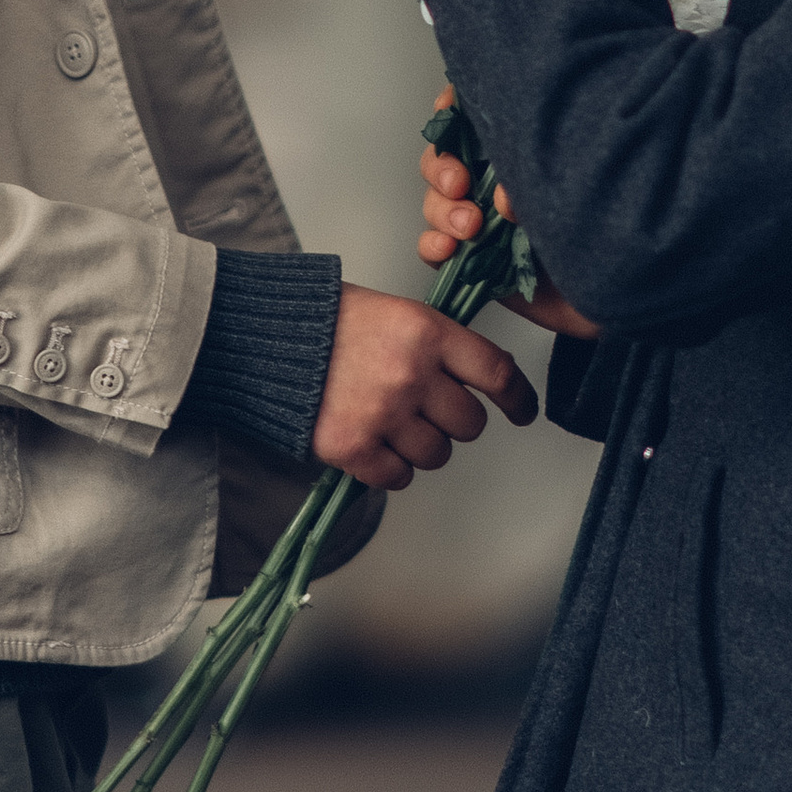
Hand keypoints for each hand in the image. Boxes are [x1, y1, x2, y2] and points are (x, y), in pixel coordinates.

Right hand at [311, 285, 538, 490]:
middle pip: (470, 424)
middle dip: (455, 422)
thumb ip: (439, 346)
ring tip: (391, 422)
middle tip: (427, 410)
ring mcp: (382, 413)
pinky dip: (389, 468)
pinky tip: (373, 443)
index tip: (522, 412)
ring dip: (421, 446)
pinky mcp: (352, 447)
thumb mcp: (398, 314)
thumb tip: (479, 382)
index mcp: (427, 332)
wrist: (268, 337)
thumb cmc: (333, 322)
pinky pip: (398, 478)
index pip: (497, 373)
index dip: (517, 398)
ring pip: (437, 455)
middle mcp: (411, 374)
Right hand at [417, 99, 601, 339]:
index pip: (474, 118)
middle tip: (461, 184)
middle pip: (443, 159)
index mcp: (518, 153)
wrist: (616, 297)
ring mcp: (483, 220)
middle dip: (443, 168)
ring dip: (442, 210)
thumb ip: (540, 182)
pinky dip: (433, 244)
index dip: (453, 107)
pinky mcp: (474, 260)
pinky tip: (449, 248)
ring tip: (470, 227)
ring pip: (436, 202)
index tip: (450, 109)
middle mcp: (495, 183)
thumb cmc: (606, 235)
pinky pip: (434, 248)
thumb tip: (504, 194)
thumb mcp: (579, 191)